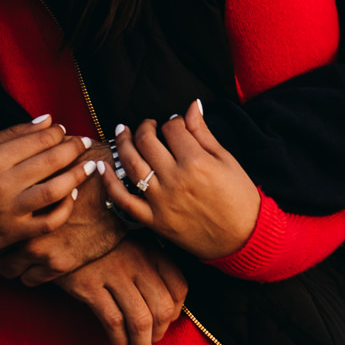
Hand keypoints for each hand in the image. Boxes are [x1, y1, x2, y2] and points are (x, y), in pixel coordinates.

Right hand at [0, 115, 94, 259]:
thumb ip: (9, 134)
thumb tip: (46, 120)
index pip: (37, 139)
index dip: (57, 132)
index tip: (64, 130)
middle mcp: (2, 183)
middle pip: (51, 160)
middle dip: (74, 148)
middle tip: (84, 143)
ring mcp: (9, 210)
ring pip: (55, 190)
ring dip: (78, 175)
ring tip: (90, 166)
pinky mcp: (13, 233)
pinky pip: (49, 221)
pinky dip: (65, 208)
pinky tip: (72, 195)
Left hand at [0, 145, 122, 283]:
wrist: (125, 188)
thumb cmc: (87, 164)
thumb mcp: (44, 152)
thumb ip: (10, 141)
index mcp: (15, 195)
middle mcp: (23, 225)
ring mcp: (39, 248)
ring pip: (6, 269)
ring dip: (8, 264)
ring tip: (13, 256)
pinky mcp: (58, 264)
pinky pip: (28, 279)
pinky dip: (28, 273)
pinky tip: (32, 265)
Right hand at [51, 234, 189, 344]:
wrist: (60, 230)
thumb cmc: (98, 243)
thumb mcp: (130, 244)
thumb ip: (149, 266)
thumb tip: (164, 305)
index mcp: (151, 251)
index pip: (178, 287)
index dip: (175, 312)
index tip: (165, 324)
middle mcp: (137, 262)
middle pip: (161, 308)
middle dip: (159, 335)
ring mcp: (114, 273)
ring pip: (140, 320)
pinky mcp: (90, 286)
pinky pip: (113, 321)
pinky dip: (120, 341)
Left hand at [103, 101, 260, 260]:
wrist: (242, 238)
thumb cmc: (240, 197)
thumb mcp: (227, 159)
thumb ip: (203, 133)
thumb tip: (191, 106)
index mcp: (196, 161)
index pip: (172, 128)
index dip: (171, 121)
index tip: (174, 124)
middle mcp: (175, 179)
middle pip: (147, 141)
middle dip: (145, 127)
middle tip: (147, 125)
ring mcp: (161, 201)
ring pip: (131, 164)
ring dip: (122, 143)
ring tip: (121, 132)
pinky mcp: (154, 220)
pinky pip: (123, 200)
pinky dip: (109, 182)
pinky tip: (102, 166)